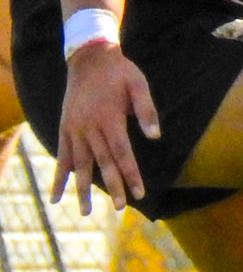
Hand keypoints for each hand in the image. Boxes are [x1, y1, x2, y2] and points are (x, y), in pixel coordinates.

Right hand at [53, 41, 159, 213]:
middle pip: (102, 162)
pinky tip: (56, 195)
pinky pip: (61, 156)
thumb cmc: (120, 72)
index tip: (138, 193)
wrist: (88, 58)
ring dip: (82, 188)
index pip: (122, 153)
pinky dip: (59, 176)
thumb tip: (156, 136)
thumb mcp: (138, 84)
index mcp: (109, 118)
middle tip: (119, 208)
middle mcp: (89, 127)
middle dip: (112, 186)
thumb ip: (146, 110)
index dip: (130, 174)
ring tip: (86, 212)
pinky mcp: (65, 128)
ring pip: (79, 164)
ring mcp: (74, 129)